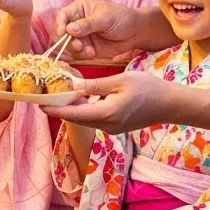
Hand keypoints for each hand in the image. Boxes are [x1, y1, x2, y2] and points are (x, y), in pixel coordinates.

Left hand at [42, 71, 176, 132]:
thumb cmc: (148, 89)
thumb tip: (73, 86)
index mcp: (105, 113)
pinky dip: (86, 108)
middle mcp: (106, 125)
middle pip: (77, 118)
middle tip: (46, 96)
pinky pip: (96, 118)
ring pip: (86, 118)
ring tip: (61, 93)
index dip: (55, 108)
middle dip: (61, 107)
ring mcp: (112, 128)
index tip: (39, 104)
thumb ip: (95, 85)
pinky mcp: (117, 126)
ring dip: (74, 107)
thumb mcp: (120, 81)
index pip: (73, 113)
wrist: (170, 105)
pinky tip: (82, 97)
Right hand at [54, 0, 151, 61]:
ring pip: (68, 46)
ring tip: (90, 51)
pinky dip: (82, 56)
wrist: (135, 32)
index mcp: (79, 10)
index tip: (62, 33)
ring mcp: (81, 37)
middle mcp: (76, 23)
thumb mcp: (104, 18)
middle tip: (79, 46)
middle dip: (68, 41)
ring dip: (76, 50)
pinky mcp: (86, 49)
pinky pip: (77, 54)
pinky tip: (92, 54)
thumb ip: (87, 24)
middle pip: (62, 34)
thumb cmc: (121, 18)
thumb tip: (69, 29)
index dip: (59, 25)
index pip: (62, 16)